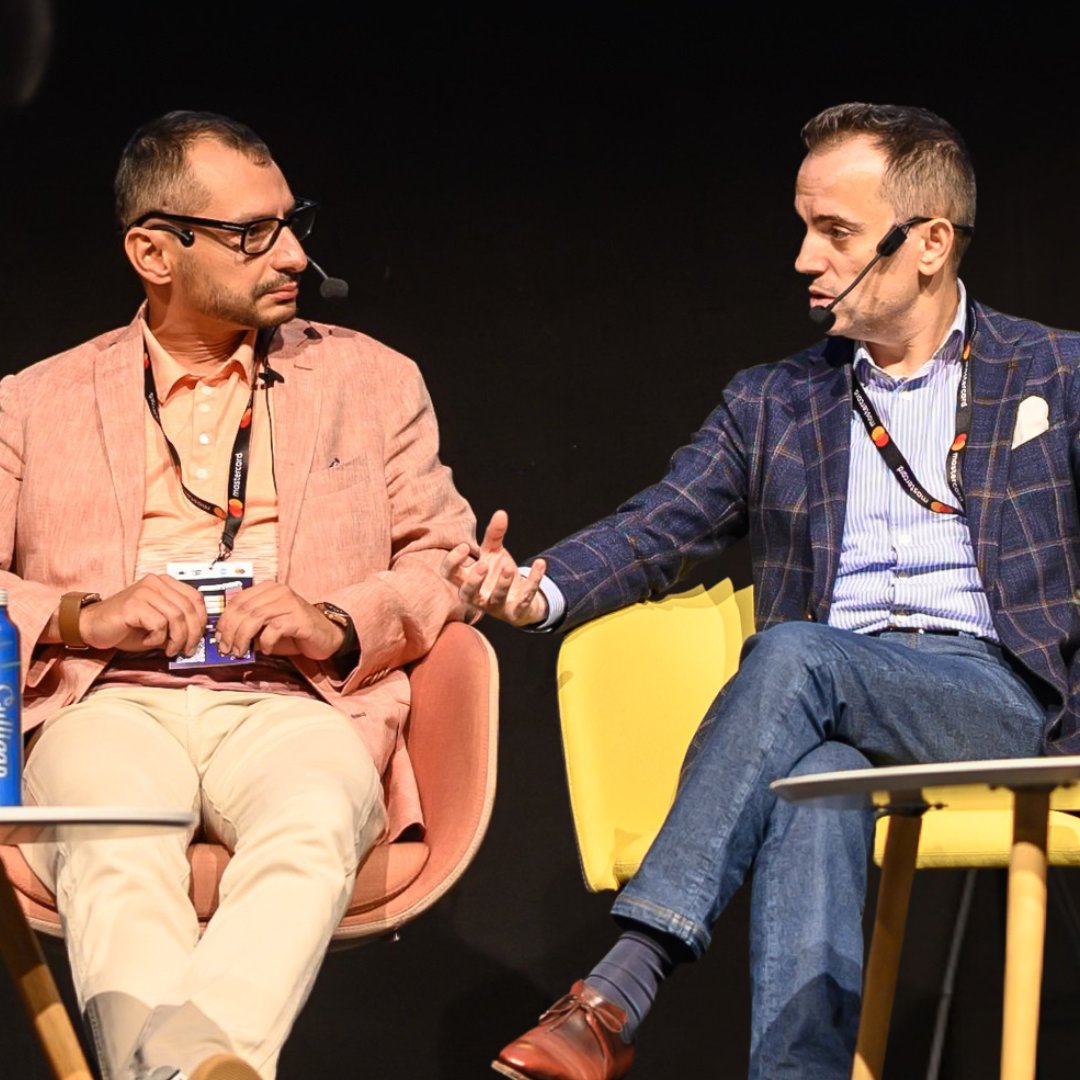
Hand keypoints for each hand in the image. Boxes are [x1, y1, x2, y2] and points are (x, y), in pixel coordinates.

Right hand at [79, 575, 206, 655]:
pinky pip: (159, 624)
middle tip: (186, 651)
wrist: (92, 626)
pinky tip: (147, 642)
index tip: (198, 639)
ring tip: (169, 650)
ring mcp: (144, 591)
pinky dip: (157, 638)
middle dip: (192, 634)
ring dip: (176, 639)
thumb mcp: (159, 623)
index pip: (196, 598)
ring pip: (176, 617)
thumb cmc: (127, 626)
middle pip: (189, 609)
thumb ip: (178, 623)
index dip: (202, 620)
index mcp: (165, 582)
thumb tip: (199, 636)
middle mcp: (156, 582)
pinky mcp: (133, 604)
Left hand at [214, 581, 346, 659]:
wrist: (326, 636)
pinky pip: (274, 629)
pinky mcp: (300, 618)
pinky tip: (267, 650)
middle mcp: (279, 591)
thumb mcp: (267, 625)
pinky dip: (266, 643)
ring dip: (243, 639)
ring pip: (255, 618)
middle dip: (231, 632)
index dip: (224, 620)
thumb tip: (224, 637)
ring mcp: (290, 603)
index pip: (237, 600)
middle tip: (227, 650)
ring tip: (241, 652)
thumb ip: (249, 625)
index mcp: (268, 588)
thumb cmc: (293, 632)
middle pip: (244, 609)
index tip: (218, 638)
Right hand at [441, 509, 548, 627]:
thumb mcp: (494, 553)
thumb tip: (501, 513)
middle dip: (474, 580)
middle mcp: (478, 597)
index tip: (465, 547)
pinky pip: (524, 599)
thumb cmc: (498, 574)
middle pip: (466, 594)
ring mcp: (497, 606)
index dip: (452, 562)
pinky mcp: (516, 611)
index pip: (449, 574)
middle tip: (484, 565)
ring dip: (502, 583)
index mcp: (467, 580)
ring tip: (508, 566)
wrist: (521, 599)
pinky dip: (533, 580)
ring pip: (495, 600)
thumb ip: (494, 535)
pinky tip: (540, 563)